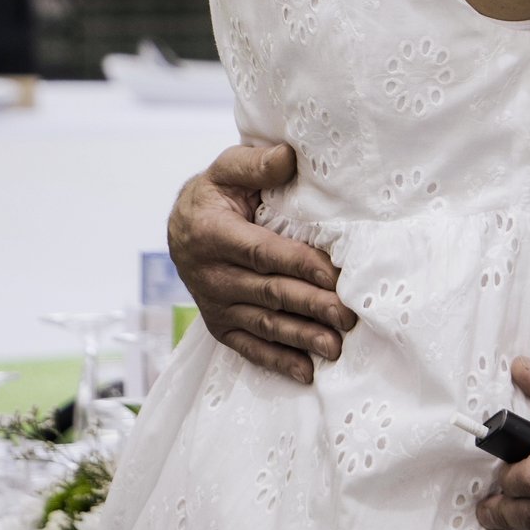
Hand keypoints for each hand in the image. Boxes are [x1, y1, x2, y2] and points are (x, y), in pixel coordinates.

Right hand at [166, 143, 356, 382]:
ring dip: (301, 338)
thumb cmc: (215, 195)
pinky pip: (249, 347)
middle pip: (269, 292)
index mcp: (213, 235)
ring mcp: (215, 305)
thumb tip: (287, 156)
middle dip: (311, 305)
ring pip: (264, 323)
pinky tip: (306, 372)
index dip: (298, 264)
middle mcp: (211, 275)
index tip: (332, 274)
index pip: (262, 253)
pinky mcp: (220, 325)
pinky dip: (278, 361)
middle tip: (347, 316)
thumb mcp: (227, 169)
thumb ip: (255, 164)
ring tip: (335, 347)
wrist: (181, 228)